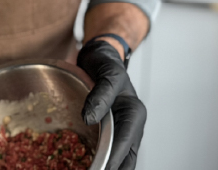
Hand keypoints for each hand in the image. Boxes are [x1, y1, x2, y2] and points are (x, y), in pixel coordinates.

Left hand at [78, 40, 145, 169]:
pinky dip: (98, 162)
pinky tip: (83, 165)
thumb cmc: (106, 62)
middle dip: (110, 169)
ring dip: (106, 168)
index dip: (111, 161)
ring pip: (118, 161)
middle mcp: (130, 127)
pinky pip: (106, 153)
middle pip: (125, 160)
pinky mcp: (109, 134)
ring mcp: (120, 132)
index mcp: (134, 113)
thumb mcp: (107, 72)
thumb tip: (90, 119)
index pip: (124, 145)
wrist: (100, 57)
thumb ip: (101, 94)